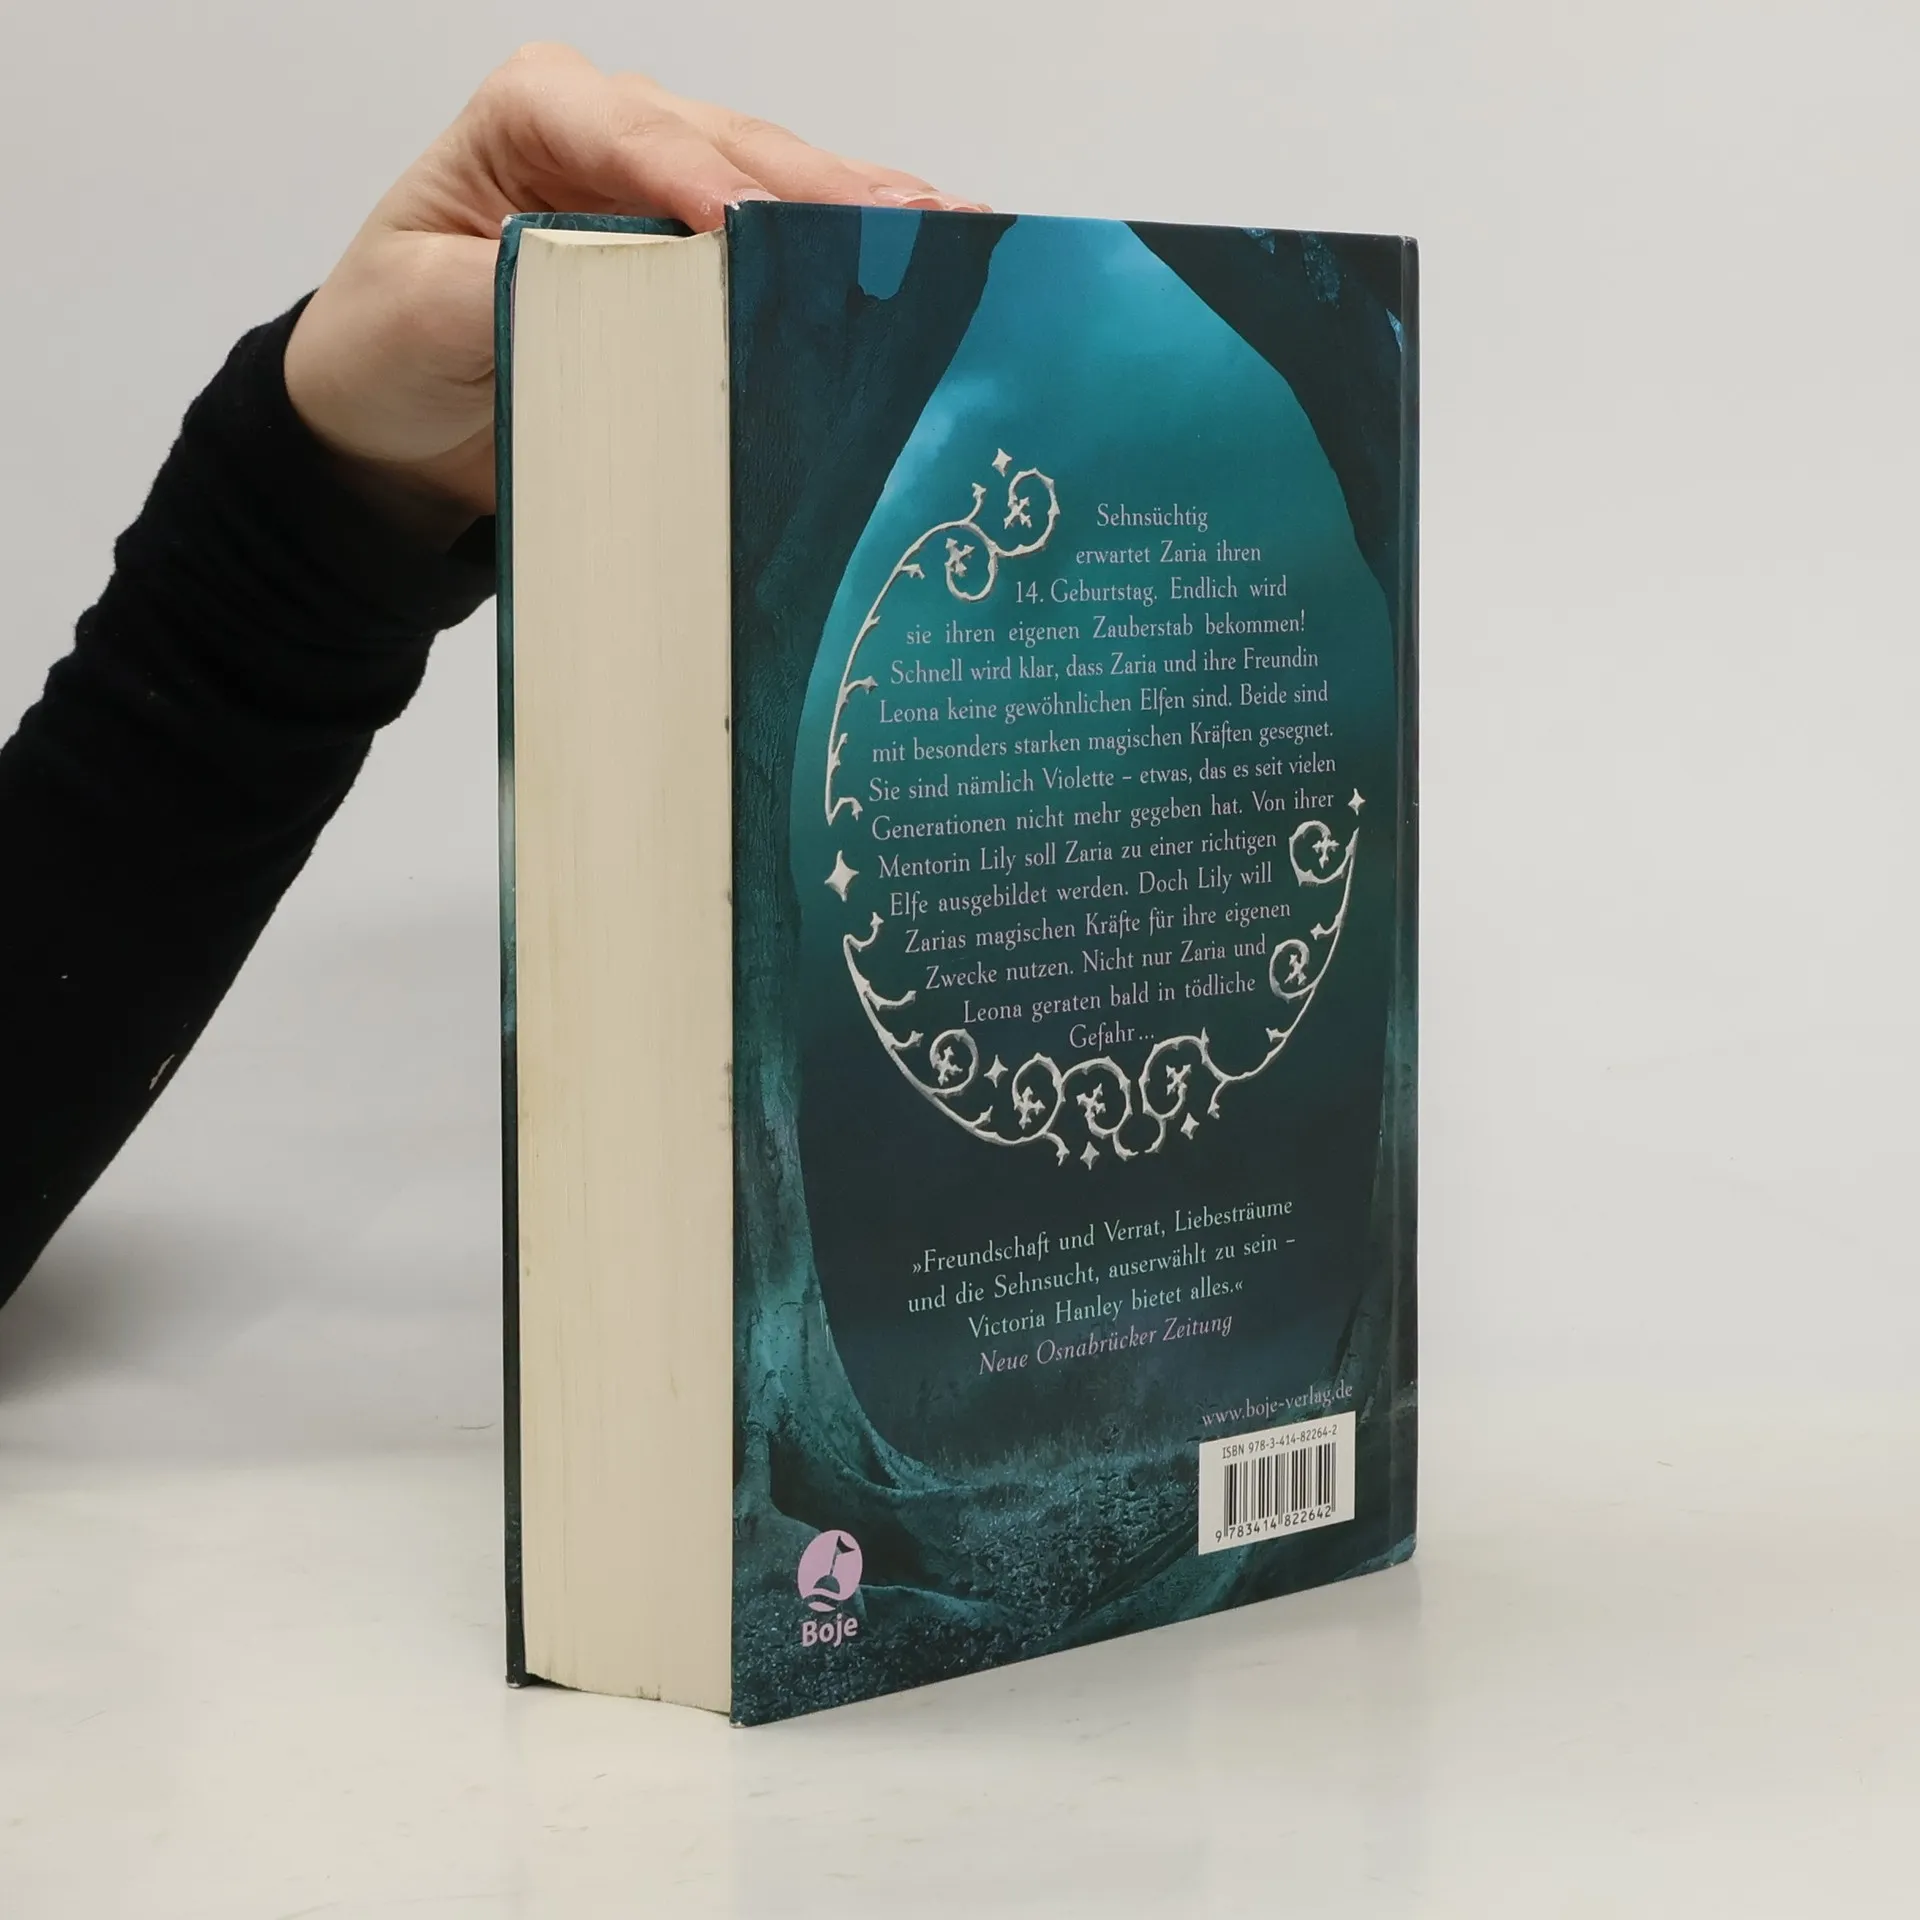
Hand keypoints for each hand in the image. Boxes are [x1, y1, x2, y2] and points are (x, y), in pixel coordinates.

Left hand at [284, 44, 981, 534]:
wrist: (395, 423)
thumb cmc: (390, 348)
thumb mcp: (420, 313)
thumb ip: (508, 287)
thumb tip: (615, 288)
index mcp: (535, 113)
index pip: (632, 132)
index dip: (702, 174)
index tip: (754, 226)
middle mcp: (614, 133)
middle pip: (732, 148)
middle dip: (817, 192)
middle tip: (906, 228)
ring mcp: (670, 191)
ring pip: (779, 187)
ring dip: (862, 217)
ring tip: (952, 237)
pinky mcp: (705, 261)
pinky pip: (788, 247)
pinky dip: (853, 259)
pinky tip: (931, 261)